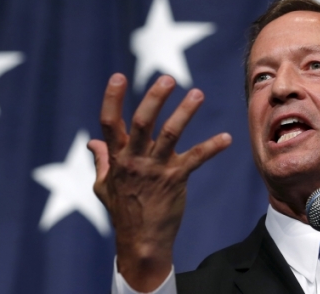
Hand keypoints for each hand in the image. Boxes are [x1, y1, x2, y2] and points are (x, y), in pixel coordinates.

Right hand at [87, 73, 231, 291]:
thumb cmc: (123, 211)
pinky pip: (196, 159)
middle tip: (168, 79)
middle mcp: (135, 160)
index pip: (109, 123)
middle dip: (154, 98)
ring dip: (185, 112)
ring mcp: (156, 169)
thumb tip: (92, 142)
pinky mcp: (176, 179)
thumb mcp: (104, 186)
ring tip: (198, 93)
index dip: (112, 99)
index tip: (119, 76)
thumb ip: (102, 160)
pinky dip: (212, 147)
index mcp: (117, 157)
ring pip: (170, 134)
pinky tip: (227, 138)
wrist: (141, 242)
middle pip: (142, 122)